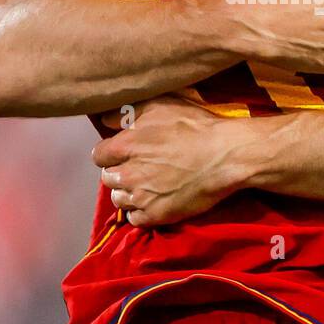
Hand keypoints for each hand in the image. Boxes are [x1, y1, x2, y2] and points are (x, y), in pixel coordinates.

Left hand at [93, 96, 243, 226]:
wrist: (225, 155)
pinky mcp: (156, 215)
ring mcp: (141, 197)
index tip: (123, 152)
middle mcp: (128, 174)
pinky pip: (134, 218)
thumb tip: (106, 119)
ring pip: (118, 199)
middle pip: (107, 178)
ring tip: (144, 185)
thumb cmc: (195, 126)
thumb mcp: (161, 106)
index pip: (98, 155)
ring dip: (127, 192)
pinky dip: (139, 211)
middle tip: (136, 167)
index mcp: (125, 146)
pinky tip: (152, 201)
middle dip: (118, 172)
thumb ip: (128, 112)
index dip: (110, 153)